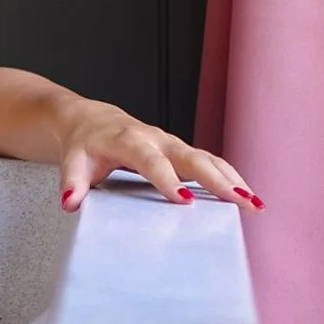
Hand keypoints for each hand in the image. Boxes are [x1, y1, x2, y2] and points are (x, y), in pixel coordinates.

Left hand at [53, 96, 261, 213]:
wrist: (90, 120)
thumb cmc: (84, 144)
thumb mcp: (72, 161)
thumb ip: (72, 182)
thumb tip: (70, 202)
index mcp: (129, 141)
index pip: (150, 161)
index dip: (166, 179)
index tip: (184, 200)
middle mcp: (156, 139)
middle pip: (190, 157)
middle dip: (216, 178)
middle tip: (239, 200)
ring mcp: (172, 144)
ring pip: (207, 158)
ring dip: (232, 179)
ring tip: (254, 203)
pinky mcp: (181, 151)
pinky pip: (210, 162)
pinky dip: (230, 177)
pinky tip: (247, 197)